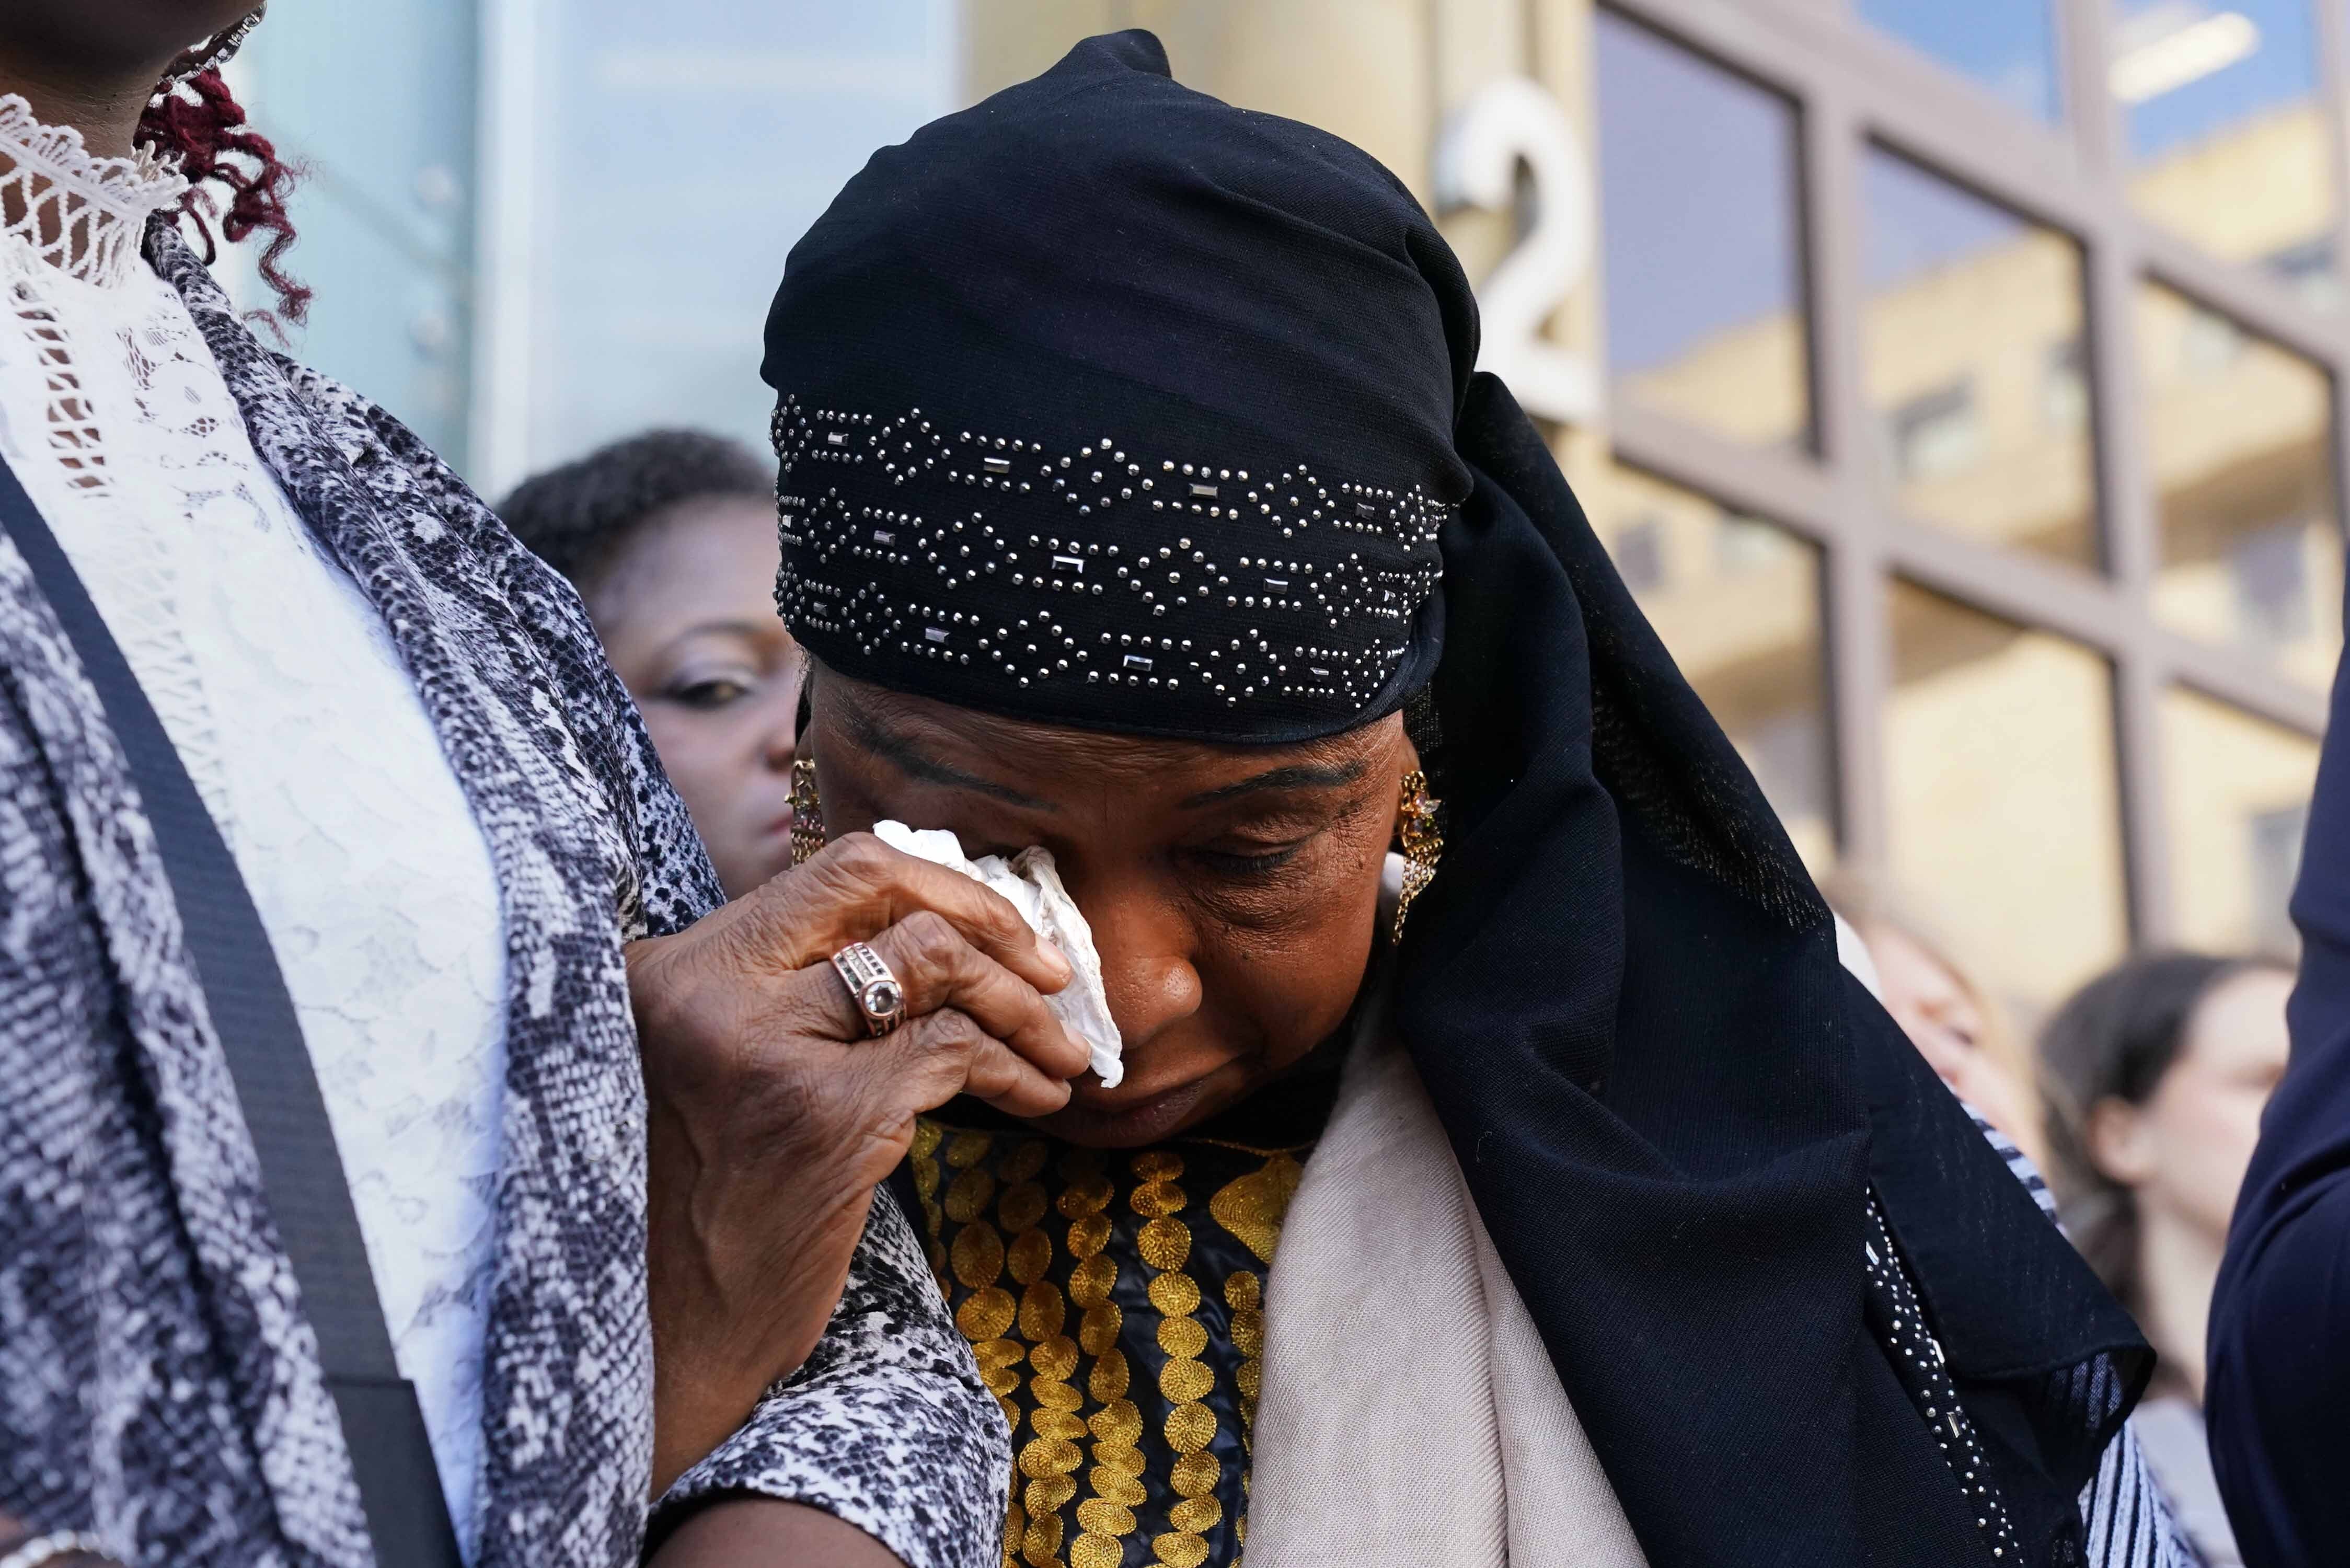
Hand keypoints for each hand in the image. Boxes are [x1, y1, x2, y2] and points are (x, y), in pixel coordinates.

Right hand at [627, 833, 1086, 1494]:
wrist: (657, 1340)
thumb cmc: (696, 1209)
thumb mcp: (709, 1072)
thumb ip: (784, 995)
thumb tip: (925, 937)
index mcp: (675, 968)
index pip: (833, 869)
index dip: (935, 884)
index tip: (994, 923)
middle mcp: (709, 990)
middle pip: (885, 892)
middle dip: (991, 920)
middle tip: (1051, 971)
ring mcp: (767, 1048)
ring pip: (935, 966)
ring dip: (1021, 1006)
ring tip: (1065, 1049)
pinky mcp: (825, 1116)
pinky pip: (955, 1053)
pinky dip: (1016, 1069)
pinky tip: (1039, 1097)